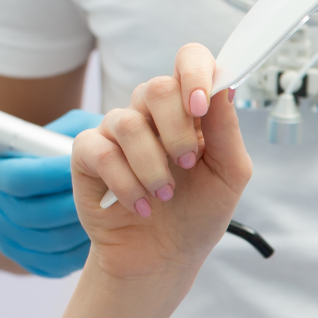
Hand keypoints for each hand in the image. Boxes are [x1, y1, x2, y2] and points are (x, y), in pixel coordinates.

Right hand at [0, 109, 103, 276]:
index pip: (21, 178)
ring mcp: (8, 241)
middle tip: (113, 196)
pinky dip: (84, 251)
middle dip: (80, 205)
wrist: (31, 197)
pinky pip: (59, 262)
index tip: (90, 169)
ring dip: (88, 230)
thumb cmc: (51, 158)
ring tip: (114, 216)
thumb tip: (99, 133)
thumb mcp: (56, 136)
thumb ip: (74, 131)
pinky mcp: (27, 263)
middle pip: (39, 214)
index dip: (56, 175)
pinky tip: (105, 236)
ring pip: (53, 240)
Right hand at [71, 43, 251, 281]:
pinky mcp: (89, 155)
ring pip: (127, 122)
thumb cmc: (198, 213)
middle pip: (156, 87)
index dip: (194, 73)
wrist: (164, 257)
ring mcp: (117, 131)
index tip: (201, 106)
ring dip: (152, 167)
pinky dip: (126, 185)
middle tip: (187, 165)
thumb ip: (226, 130)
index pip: (189, 60)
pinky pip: (101, 151)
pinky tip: (141, 207)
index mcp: (190, 110)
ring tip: (165, 195)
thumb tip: (224, 86)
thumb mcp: (228, 175)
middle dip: (177, 131)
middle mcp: (152, 113)